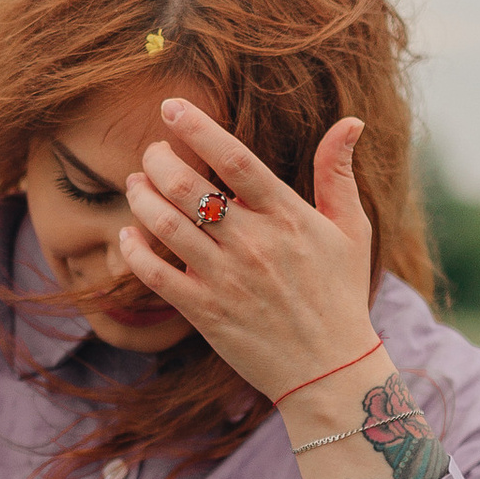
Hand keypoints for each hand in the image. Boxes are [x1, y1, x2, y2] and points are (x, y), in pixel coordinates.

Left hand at [117, 103, 381, 405]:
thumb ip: (339, 174)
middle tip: (152, 153)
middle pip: (188, 187)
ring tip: (136, 184)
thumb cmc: (340, 294)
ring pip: (165, 225)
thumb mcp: (351, 230)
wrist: (330, 370)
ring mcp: (226, 279)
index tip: (171, 108)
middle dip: (158, 160)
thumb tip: (351, 121)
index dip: (197, 128)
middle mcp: (254, 243)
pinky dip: (133, 251)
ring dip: (141, 197)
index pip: (234, 159)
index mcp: (288, 216)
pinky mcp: (205, 312)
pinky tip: (128, 234)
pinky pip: (155, 275)